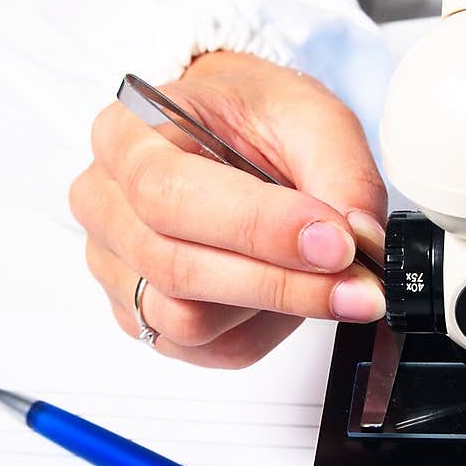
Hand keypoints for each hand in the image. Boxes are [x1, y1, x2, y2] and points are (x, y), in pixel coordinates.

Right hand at [70, 51, 386, 367]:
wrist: (232, 134)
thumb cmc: (252, 116)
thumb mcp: (310, 117)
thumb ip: (341, 175)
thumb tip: (360, 240)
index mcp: (124, 136)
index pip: (170, 195)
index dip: (257, 228)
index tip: (334, 242)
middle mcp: (105, 206)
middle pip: (175, 268)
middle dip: (280, 282)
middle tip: (358, 283)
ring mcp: (118, 270)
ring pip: (187, 321)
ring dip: (274, 310)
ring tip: (327, 281)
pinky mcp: (146, 318)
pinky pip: (208, 349)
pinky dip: (264, 330)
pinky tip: (290, 295)